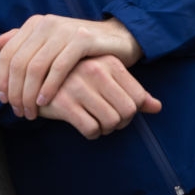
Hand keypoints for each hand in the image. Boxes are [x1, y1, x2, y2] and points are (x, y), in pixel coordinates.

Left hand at [0, 14, 144, 119]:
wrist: (116, 38)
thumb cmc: (79, 47)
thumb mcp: (49, 42)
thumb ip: (23, 41)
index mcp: (35, 23)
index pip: (8, 53)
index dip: (2, 78)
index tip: (4, 100)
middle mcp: (47, 23)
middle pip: (19, 61)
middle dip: (15, 91)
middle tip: (18, 111)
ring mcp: (64, 30)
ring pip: (36, 66)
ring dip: (29, 93)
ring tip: (30, 111)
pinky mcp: (82, 40)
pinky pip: (58, 67)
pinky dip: (49, 87)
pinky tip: (45, 101)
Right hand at [38, 54, 161, 138]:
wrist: (37, 73)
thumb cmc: (77, 77)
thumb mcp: (107, 76)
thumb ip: (133, 90)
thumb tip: (158, 107)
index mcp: (108, 61)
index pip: (138, 98)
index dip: (131, 111)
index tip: (117, 110)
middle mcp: (95, 69)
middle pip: (127, 112)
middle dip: (119, 122)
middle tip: (105, 119)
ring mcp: (79, 84)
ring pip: (111, 122)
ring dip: (104, 128)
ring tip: (93, 119)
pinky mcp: (63, 101)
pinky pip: (91, 129)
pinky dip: (90, 132)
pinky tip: (81, 123)